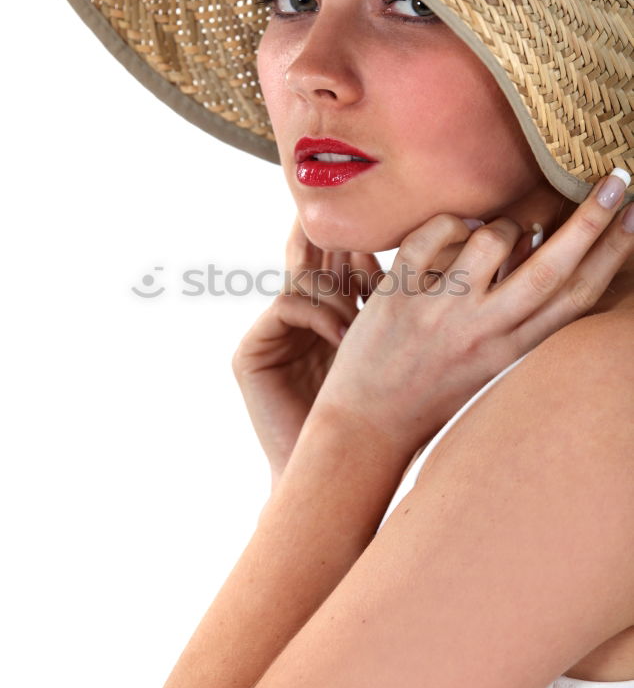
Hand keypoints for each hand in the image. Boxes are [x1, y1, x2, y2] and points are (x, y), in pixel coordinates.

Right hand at [231, 216, 382, 486]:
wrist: (339, 471)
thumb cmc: (376, 420)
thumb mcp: (390, 352)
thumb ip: (396, 308)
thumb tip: (437, 257)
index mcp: (327, 321)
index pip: (338, 271)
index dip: (359, 248)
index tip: (387, 228)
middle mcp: (297, 324)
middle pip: (312, 265)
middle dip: (334, 240)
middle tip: (355, 216)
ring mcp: (271, 337)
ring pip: (302, 280)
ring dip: (336, 284)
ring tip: (362, 293)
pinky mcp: (249, 353)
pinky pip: (287, 305)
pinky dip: (319, 314)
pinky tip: (344, 333)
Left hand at [310, 177, 633, 456]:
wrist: (367, 423)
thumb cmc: (432, 391)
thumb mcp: (490, 364)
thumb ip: (521, 321)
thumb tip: (546, 255)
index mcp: (513, 352)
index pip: (577, 297)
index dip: (614, 254)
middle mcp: (483, 332)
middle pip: (550, 268)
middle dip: (592, 220)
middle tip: (619, 178)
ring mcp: (440, 312)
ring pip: (492, 239)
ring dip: (498, 225)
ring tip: (487, 239)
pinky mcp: (399, 295)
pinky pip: (434, 233)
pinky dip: (447, 222)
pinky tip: (448, 233)